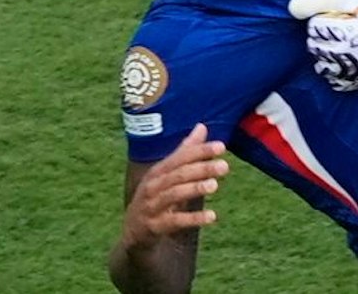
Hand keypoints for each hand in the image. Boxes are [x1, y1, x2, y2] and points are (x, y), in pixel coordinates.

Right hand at [123, 124, 227, 247]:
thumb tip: (202, 126)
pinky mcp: (154, 226)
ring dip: (194, 189)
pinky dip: (193, 219)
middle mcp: (152, 186)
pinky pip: (174, 221)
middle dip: (201, 169)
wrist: (133, 231)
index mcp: (158, 171)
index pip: (180, 157)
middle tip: (224, 166)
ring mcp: (151, 206)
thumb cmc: (156, 196)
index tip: (222, 146)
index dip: (200, 151)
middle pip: (178, 174)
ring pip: (173, 195)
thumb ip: (186, 152)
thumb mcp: (168, 174)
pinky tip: (212, 216)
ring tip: (215, 185)